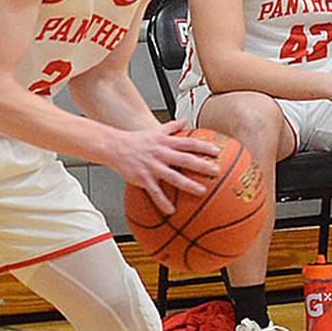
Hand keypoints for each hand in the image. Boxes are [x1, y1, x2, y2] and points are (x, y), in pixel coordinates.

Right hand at [105, 119, 220, 213]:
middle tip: (215, 171)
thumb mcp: (155, 130)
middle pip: (185, 159)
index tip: (217, 151)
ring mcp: (153, 166)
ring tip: (201, 191)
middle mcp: (161, 154)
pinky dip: (163, 202)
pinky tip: (171, 210)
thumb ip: (172, 126)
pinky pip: (155, 192)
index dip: (204, 146)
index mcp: (166, 142)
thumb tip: (185, 120)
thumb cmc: (137, 140)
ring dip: (188, 184)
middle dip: (201, 165)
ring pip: (173, 176)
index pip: (188, 143)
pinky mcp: (143, 178)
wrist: (115, 146)